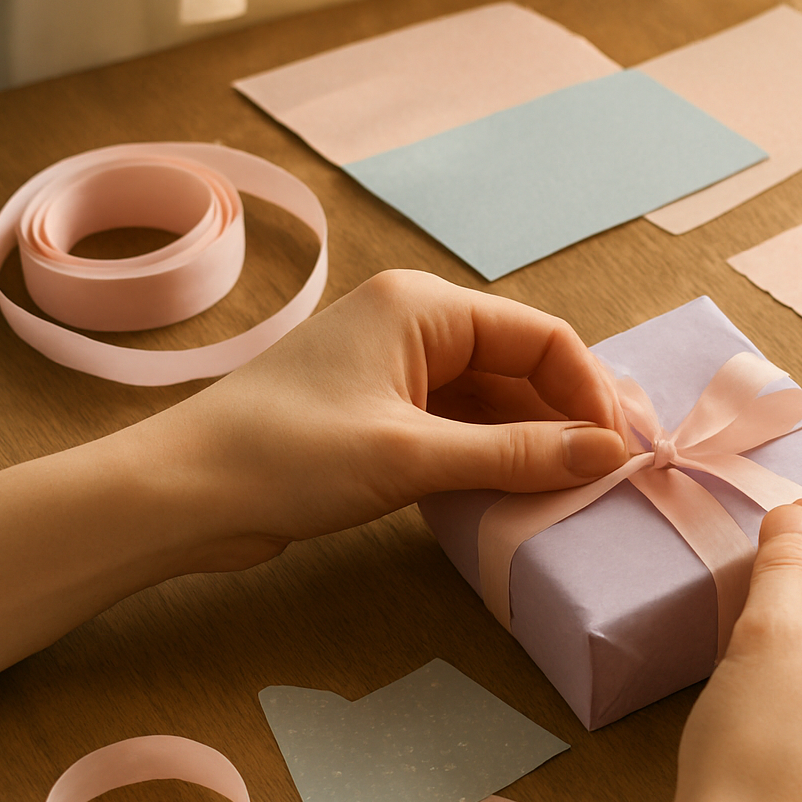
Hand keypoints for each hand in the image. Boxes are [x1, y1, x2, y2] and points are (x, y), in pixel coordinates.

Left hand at [142, 269, 629, 569]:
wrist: (181, 494)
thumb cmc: (287, 457)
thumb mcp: (413, 455)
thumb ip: (517, 453)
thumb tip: (609, 453)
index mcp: (423, 306)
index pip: (541, 337)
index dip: (590, 392)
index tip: (620, 452)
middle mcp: (416, 325)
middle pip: (522, 367)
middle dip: (569, 417)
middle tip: (615, 473)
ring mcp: (397, 370)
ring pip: (495, 401)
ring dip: (534, 442)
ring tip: (578, 490)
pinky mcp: (381, 413)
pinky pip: (461, 427)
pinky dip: (494, 457)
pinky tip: (522, 492)